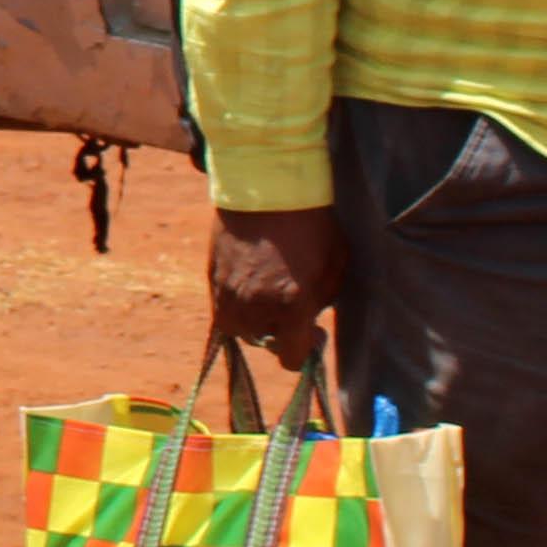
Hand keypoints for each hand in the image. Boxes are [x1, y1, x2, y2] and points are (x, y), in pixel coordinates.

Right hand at [208, 205, 346, 367]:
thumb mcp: (334, 265)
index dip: (305, 350)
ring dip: (256, 320)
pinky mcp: (212, 280)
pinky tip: (251, 284)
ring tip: (269, 294)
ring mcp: (229, 295)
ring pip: (240, 329)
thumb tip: (310, 318)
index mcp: (290, 306)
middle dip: (281, 331)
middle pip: (266, 344)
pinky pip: (223, 310)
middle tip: (292, 306)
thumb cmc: (310, 223)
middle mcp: (255, 308)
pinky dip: (237, 306)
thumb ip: (321, 300)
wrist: (267, 187)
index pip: (291, 358)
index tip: (313, 331)